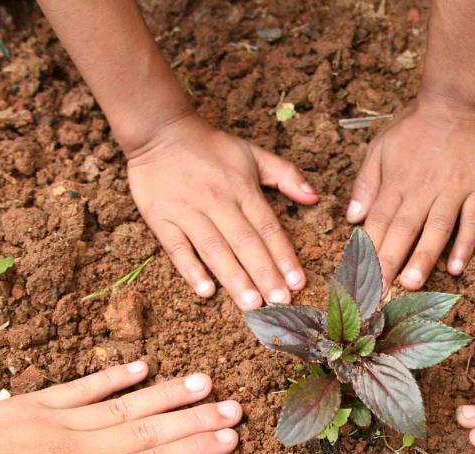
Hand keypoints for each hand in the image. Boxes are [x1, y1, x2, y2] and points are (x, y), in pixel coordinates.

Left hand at [0, 362, 241, 453]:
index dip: (196, 451)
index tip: (230, 437)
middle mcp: (78, 451)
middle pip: (150, 434)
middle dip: (197, 420)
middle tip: (236, 407)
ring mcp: (56, 423)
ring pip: (125, 407)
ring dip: (169, 395)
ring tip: (206, 383)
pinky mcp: (32, 406)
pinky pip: (83, 388)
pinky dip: (114, 377)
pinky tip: (142, 367)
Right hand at [127, 112, 318, 309]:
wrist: (159, 129)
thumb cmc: (210, 146)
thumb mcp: (252, 154)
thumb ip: (286, 174)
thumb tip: (315, 197)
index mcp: (243, 189)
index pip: (268, 228)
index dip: (284, 256)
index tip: (298, 282)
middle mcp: (218, 201)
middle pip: (245, 243)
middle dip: (265, 275)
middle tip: (279, 303)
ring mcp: (188, 211)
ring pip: (215, 249)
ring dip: (234, 278)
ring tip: (251, 304)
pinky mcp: (161, 218)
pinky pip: (177, 248)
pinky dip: (191, 269)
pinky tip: (206, 291)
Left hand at [347, 97, 474, 288]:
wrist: (457, 100)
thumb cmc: (416, 125)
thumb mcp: (381, 147)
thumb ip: (366, 183)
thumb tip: (353, 219)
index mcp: (396, 182)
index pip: (378, 222)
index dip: (367, 252)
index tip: (358, 279)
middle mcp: (422, 189)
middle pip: (403, 230)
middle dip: (389, 263)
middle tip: (379, 294)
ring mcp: (452, 189)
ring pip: (436, 228)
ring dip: (423, 257)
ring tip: (411, 283)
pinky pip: (472, 219)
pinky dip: (466, 243)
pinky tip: (458, 267)